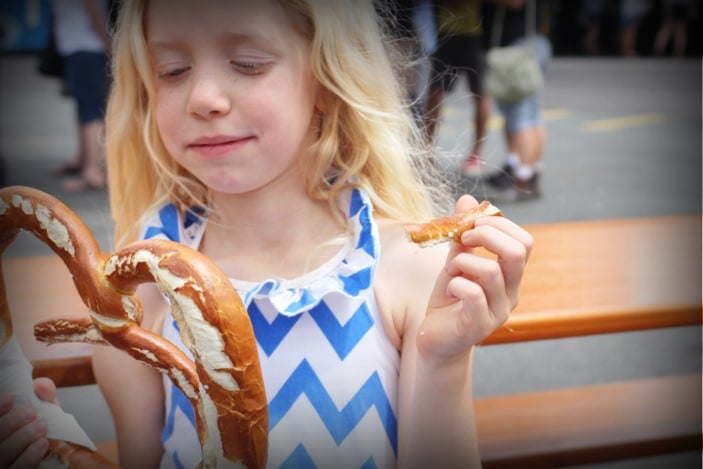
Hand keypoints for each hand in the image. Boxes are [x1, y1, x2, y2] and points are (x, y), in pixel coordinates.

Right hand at [0, 378, 57, 467]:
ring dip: (21, 438)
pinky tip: (42, 443)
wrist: (62, 448)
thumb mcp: (44, 406)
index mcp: (1, 426)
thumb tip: (40, 386)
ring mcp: (2, 463)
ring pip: (2, 456)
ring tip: (42, 426)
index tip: (10, 398)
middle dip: (9, 423)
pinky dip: (29, 457)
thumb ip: (43, 394)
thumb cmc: (44, 422)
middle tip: (31, 412)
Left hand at [417, 195, 532, 358]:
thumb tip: (468, 199)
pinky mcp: (478, 326)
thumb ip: (463, 235)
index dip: (500, 225)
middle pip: (518, 252)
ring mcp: (498, 312)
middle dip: (487, 235)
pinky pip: (474, 295)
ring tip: (451, 270)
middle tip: (463, 239)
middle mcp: (511, 293)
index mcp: (510, 276)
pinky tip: (449, 289)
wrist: (434, 339)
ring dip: (463, 262)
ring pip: (491, 272)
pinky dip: (456, 284)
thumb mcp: (456, 261)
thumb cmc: (448, 300)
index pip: (525, 242)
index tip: (473, 225)